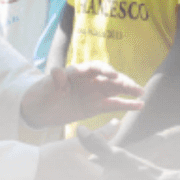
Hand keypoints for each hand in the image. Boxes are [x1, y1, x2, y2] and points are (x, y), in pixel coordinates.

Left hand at [20, 62, 142, 129]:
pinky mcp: (96, 106)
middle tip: (135, 88)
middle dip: (123, 81)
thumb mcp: (45, 88)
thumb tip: (56, 71)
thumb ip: (54, 81)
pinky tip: (140, 106)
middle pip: (109, 78)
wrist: (38, 110)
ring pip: (115, 90)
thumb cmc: (41, 95)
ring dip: (129, 90)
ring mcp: (94, 93)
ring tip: (142, 93)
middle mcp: (90, 80)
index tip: (114, 75)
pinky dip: (126, 105)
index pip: (95, 68)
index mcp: (78, 72)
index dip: (105, 70)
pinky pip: (114, 105)